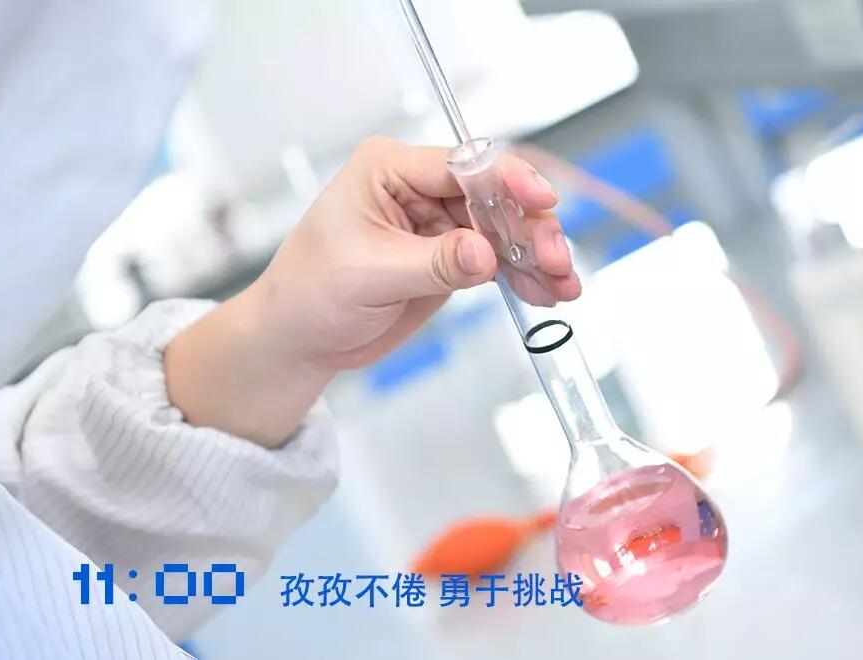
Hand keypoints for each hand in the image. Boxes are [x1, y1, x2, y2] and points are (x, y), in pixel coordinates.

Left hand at [165, 137, 579, 445]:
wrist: (299, 339)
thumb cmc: (310, 294)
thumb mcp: (368, 275)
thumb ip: (433, 263)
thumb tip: (485, 254)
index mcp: (389, 169)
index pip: (462, 165)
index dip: (508, 181)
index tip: (541, 201)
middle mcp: (419, 188)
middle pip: (494, 196)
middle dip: (529, 228)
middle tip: (553, 261)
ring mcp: (438, 224)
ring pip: (504, 230)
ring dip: (535, 256)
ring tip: (563, 286)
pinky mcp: (450, 258)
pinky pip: (498, 260)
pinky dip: (524, 277)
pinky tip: (547, 293)